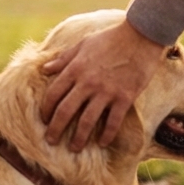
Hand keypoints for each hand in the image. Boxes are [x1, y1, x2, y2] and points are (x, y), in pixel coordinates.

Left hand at [39, 18, 163, 150]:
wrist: (139, 37)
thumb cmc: (109, 38)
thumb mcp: (82, 45)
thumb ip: (63, 59)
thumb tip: (45, 69)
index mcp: (74, 69)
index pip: (53, 94)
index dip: (46, 109)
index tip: (44, 119)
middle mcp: (87, 83)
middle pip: (65, 111)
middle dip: (56, 128)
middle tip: (51, 141)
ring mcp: (106, 92)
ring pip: (87, 120)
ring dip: (79, 137)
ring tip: (74, 148)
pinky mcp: (124, 97)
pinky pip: (113, 121)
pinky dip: (107, 134)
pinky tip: (103, 142)